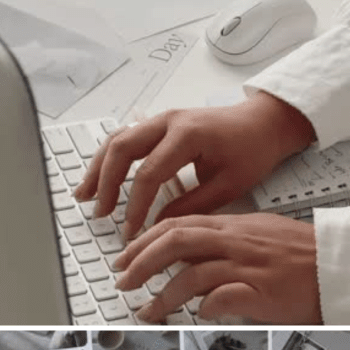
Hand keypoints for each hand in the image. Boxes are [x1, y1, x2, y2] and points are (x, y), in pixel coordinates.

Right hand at [74, 92, 315, 238]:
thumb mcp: (229, 185)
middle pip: (122, 149)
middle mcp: (169, 121)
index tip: (130, 230)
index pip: (148, 173)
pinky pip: (124, 139)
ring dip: (99, 169)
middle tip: (101, 213)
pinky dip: (107, 160)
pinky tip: (98, 180)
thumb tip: (158, 227)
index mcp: (188, 134)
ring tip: (85, 196)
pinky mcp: (158, 126)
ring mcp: (161, 120)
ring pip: (116, 140)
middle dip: (107, 184)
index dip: (135, 205)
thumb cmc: (252, 150)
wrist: (263, 122)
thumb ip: (191, 206)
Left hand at [113, 213, 322, 323]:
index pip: (177, 224)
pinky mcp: (262, 291)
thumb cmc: (301, 255)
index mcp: (233, 226)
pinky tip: (197, 314)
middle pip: (176, 242)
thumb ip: (219, 242)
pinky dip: (205, 307)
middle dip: (141, 262)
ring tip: (148, 310)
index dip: (144, 240)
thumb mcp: (255, 236)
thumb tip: (185, 256)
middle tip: (123, 280)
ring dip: (164, 295)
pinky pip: (223, 298)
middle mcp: (236, 242)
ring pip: (193, 273)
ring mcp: (248, 266)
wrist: (342, 265)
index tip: (125, 256)